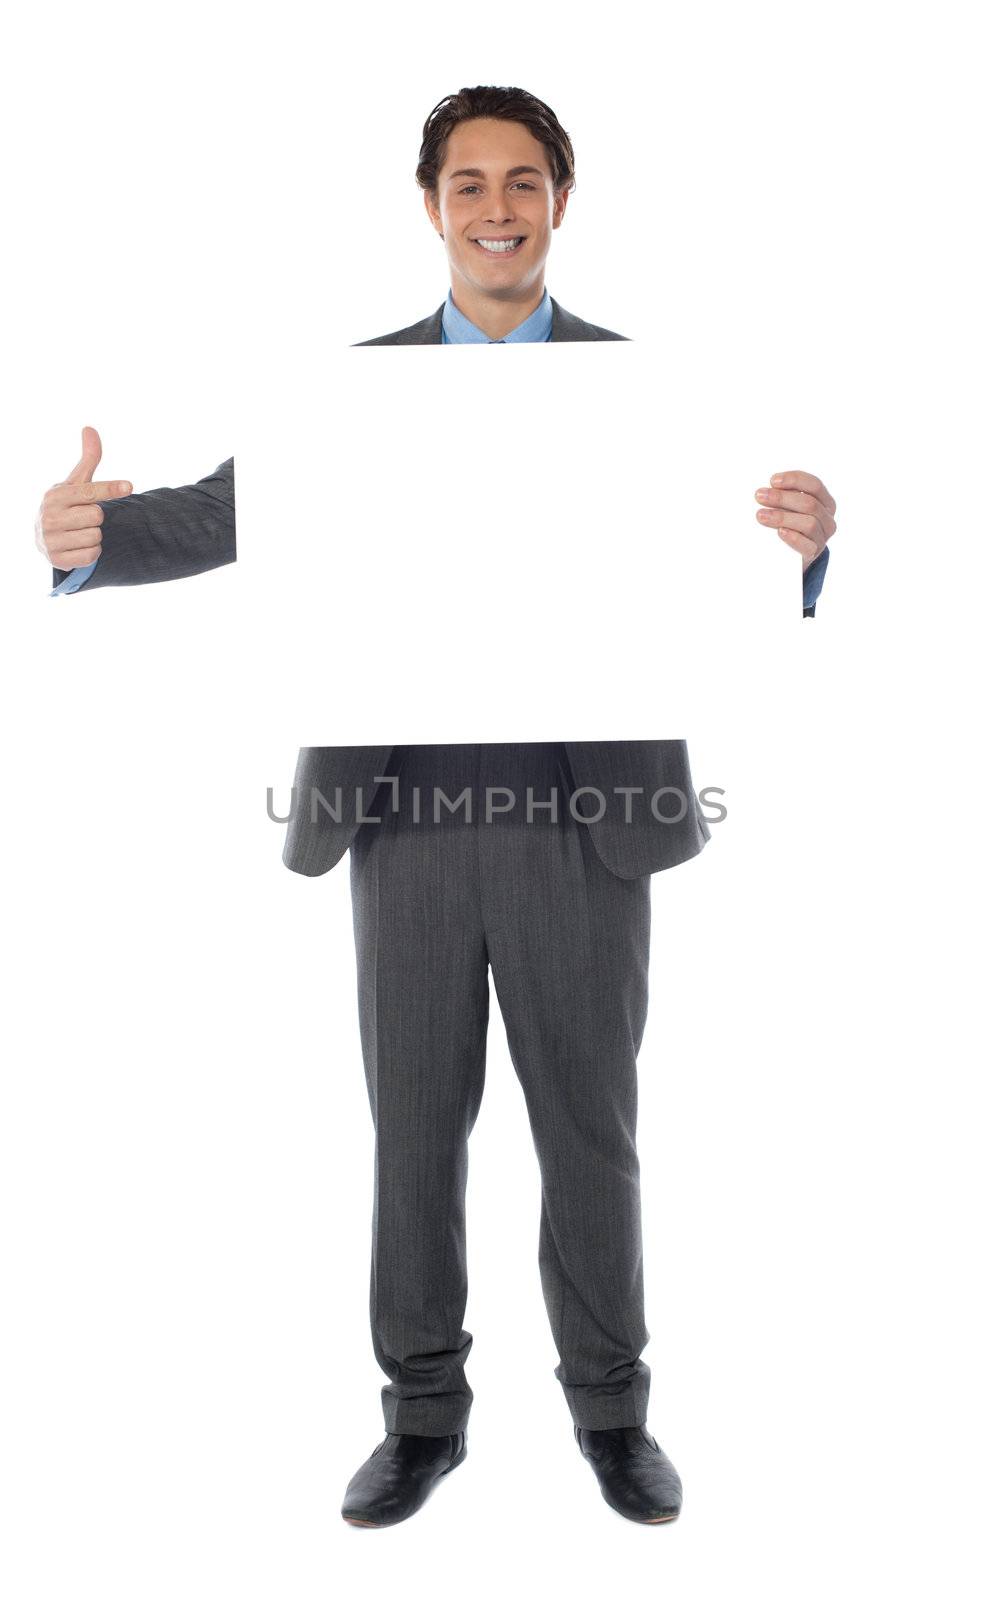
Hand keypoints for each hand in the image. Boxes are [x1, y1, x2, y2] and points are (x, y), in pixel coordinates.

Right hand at [35, 427, 132, 568]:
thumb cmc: (66, 504)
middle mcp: (50, 516)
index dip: (111, 489)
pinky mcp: (57, 560)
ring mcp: (51, 539)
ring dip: (95, 536)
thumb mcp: (75, 482)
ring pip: (96, 537)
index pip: (90, 491)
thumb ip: (88, 459)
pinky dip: (91, 552)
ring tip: (80, 532)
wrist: (43, 536)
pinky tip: (78, 546)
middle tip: (82, 517)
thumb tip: (90, 428)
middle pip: (98, 516)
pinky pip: (92, 556)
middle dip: (96, 518)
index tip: (129, 486)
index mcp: (56, 495)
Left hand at [754, 470, 835, 569]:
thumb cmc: (790, 524)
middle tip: (760, 496)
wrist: (793, 556)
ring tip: (761, 515)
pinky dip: (793, 537)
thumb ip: (784, 496)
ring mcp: (822, 537)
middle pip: (809, 504)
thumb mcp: (790, 507)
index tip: (772, 481)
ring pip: (809, 523)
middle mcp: (827, 519)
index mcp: (825, 502)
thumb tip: (764, 489)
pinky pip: (807, 545)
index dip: (794, 480)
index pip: (814, 485)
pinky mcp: (814, 553)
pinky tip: (779, 532)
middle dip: (782, 498)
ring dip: (782, 517)